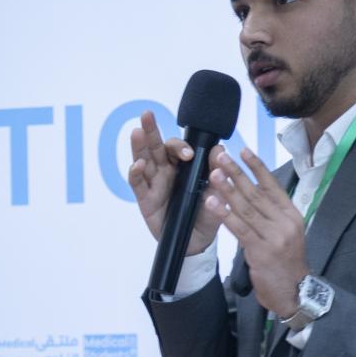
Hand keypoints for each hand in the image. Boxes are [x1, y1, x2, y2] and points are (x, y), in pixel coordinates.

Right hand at [126, 110, 222, 256]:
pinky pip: (138, 183)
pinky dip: (136, 173)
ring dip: (139, 146)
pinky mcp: (145, 199)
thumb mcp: (217, 194)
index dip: (181, 147)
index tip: (188, 154)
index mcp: (183, 167)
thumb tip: (220, 150)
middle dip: (151, 130)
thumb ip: (217, 173)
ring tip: (137, 132)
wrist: (197, 241)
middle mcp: (166, 171)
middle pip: (156, 147)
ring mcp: (154, 184)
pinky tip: (137, 165)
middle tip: (147, 114)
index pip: (177, 149)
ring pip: (143, 160)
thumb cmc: (207, 214)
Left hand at [204, 147, 307, 316]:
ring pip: (246, 208)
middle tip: (220, 156)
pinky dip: (225, 214)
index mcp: (291, 215)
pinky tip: (212, 202)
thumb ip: (270, 214)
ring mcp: (273, 237)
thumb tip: (250, 192)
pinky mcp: (260, 251)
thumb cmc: (286, 262)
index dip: (257, 167)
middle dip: (236, 173)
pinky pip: (239, 228)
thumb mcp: (285, 233)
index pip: (272, 186)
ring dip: (228, 189)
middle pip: (256, 193)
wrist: (294, 292)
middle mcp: (284, 222)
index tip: (243, 150)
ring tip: (213, 173)